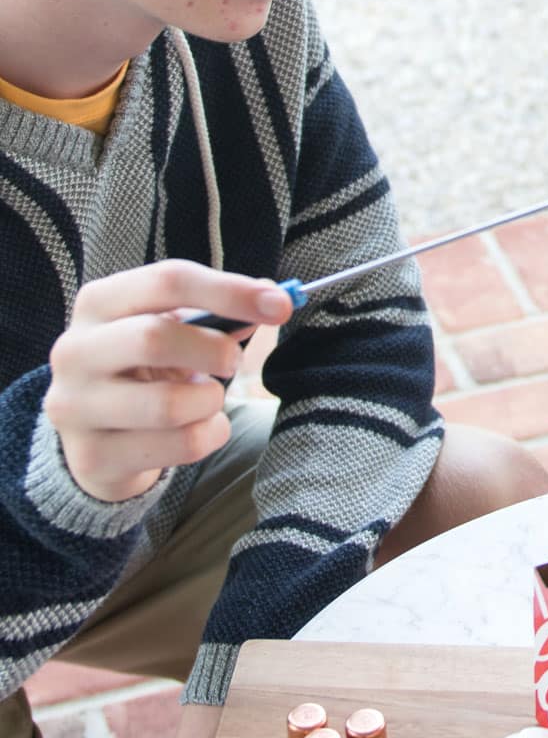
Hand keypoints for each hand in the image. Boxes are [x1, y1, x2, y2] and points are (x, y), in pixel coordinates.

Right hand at [45, 262, 292, 502]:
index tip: (282, 305)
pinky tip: (199, 428)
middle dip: (215, 350)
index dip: (231, 291)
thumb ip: (218, 313)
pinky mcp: (92, 455)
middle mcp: (75, 350)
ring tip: (207, 398)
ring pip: (170, 404)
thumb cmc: (145, 367)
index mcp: (98, 302)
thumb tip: (272, 296)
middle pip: (155, 338)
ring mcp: (76, 406)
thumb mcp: (173, 330)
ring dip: (210, 400)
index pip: (167, 281)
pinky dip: (209, 435)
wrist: (98, 434)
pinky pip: (179, 445)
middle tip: (235, 362)